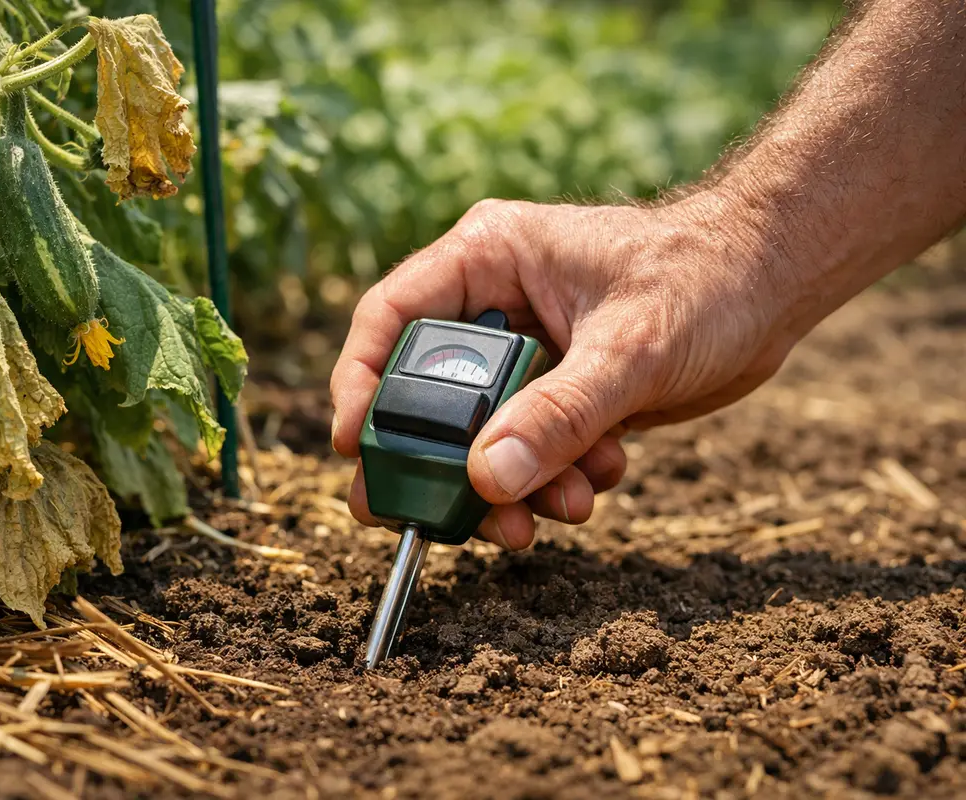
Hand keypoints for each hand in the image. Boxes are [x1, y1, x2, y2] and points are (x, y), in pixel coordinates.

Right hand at [330, 193, 801, 549]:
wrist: (776, 282)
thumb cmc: (706, 278)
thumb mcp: (631, 349)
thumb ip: (559, 415)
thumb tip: (485, 481)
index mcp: (488, 259)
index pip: (391, 320)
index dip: (360, 384)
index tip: (354, 448)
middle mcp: (494, 305)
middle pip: (428, 395)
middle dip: (444, 463)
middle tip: (438, 520)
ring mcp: (526, 353)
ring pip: (481, 434)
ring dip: (511, 484)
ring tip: (560, 510)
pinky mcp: (558, 390)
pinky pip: (530, 448)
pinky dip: (556, 478)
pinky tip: (600, 477)